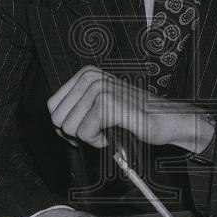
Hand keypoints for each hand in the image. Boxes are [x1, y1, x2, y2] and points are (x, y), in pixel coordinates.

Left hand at [47, 66, 213, 153]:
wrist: (164, 121)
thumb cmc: (133, 117)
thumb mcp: (98, 107)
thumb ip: (76, 110)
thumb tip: (55, 125)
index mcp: (86, 75)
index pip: (53, 106)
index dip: (66, 124)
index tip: (86, 128)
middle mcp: (91, 78)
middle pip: (58, 118)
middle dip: (76, 133)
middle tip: (98, 132)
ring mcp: (99, 89)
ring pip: (69, 128)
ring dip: (89, 138)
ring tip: (108, 131)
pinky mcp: (108, 104)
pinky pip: (84, 133)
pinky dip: (98, 142)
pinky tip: (112, 135)